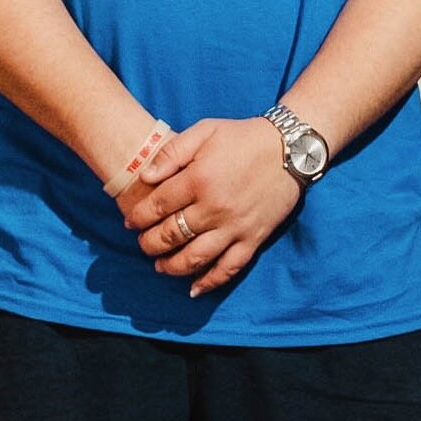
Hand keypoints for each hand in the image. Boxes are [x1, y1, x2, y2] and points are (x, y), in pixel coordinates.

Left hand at [121, 116, 300, 297]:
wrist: (290, 149)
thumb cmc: (243, 137)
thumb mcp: (205, 131)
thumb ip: (172, 152)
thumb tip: (145, 176)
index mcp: (199, 179)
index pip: (158, 206)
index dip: (139, 216)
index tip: (130, 222)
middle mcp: (214, 208)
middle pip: (172, 235)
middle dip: (150, 244)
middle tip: (142, 244)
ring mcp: (234, 227)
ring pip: (195, 258)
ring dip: (172, 266)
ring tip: (160, 267)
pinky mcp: (253, 239)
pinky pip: (229, 268)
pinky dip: (210, 282)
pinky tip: (194, 289)